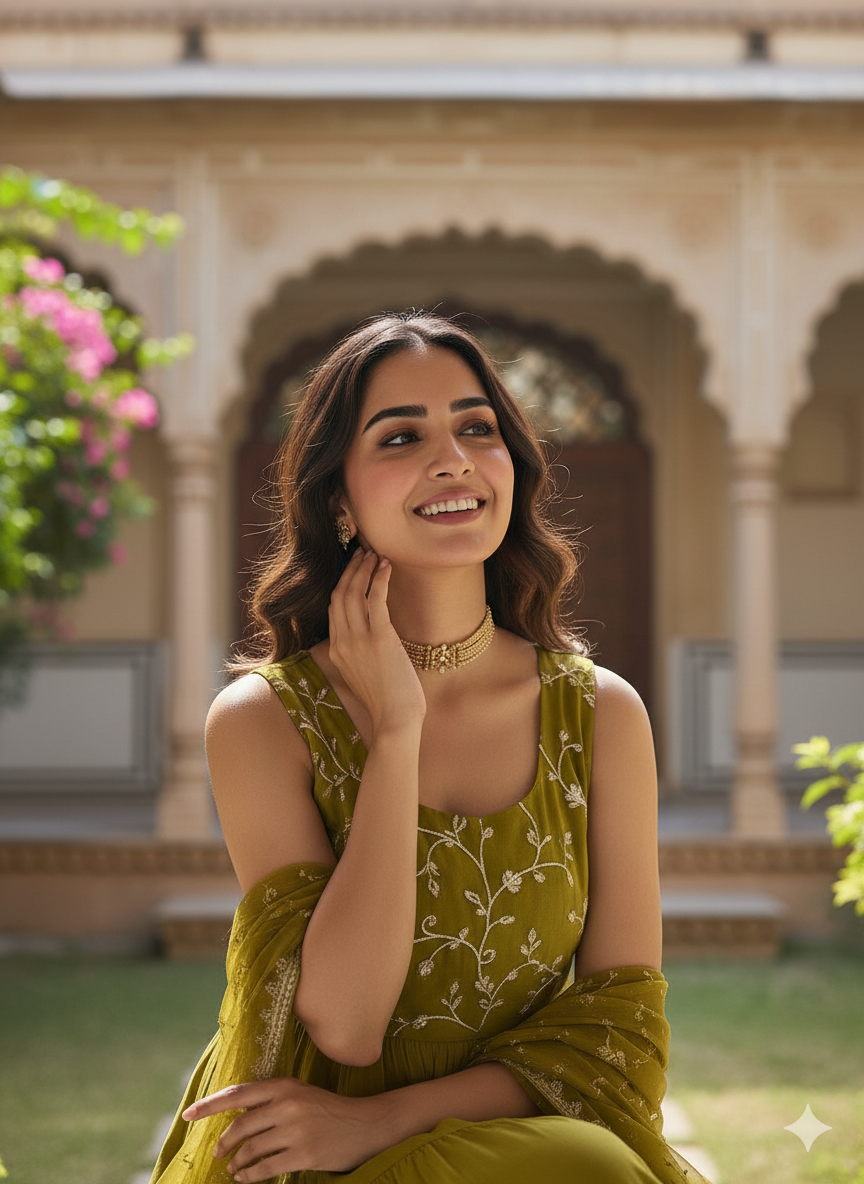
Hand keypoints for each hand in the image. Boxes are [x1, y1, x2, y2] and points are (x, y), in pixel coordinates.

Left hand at [183, 1077, 392, 1179]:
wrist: (364, 1125)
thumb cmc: (328, 1110)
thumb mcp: (300, 1095)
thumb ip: (271, 1100)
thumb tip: (235, 1114)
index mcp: (284, 1086)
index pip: (238, 1093)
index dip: (209, 1105)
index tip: (188, 1115)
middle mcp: (287, 1105)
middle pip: (240, 1126)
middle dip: (223, 1143)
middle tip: (218, 1153)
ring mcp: (296, 1131)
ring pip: (250, 1150)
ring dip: (236, 1163)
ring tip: (233, 1169)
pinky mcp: (304, 1154)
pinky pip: (265, 1169)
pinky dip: (250, 1177)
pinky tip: (246, 1178)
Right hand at [328, 548, 425, 739]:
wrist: (396, 721)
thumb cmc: (388, 703)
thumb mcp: (365, 675)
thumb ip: (362, 654)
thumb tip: (374, 639)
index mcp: (337, 651)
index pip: (334, 608)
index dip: (343, 584)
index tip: (354, 568)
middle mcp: (343, 642)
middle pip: (340, 595)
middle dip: (351, 570)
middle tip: (363, 553)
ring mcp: (359, 640)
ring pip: (354, 593)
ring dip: (363, 569)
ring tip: (374, 554)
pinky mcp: (380, 639)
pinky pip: (376, 599)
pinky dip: (379, 579)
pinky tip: (386, 567)